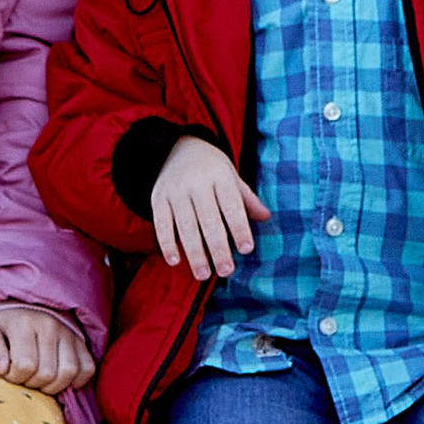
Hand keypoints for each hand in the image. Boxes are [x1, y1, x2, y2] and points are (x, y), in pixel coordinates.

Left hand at [0, 304, 95, 392]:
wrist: (28, 304)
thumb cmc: (6, 323)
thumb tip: (4, 368)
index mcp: (25, 323)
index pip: (25, 366)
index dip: (14, 377)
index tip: (9, 372)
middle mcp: (51, 326)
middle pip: (47, 374)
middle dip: (32, 383)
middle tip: (25, 377)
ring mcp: (69, 334)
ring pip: (69, 373)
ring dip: (53, 385)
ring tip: (41, 380)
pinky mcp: (82, 342)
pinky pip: (87, 369)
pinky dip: (75, 380)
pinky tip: (59, 377)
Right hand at [150, 134, 268, 280]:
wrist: (177, 148)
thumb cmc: (211, 169)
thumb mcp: (231, 177)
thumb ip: (246, 199)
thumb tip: (266, 217)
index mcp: (219, 176)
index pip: (231, 205)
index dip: (239, 227)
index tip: (246, 249)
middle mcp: (196, 183)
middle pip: (208, 219)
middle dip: (218, 247)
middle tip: (226, 270)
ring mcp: (175, 191)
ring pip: (185, 225)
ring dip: (195, 252)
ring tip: (204, 274)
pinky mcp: (158, 199)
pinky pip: (161, 224)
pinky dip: (166, 243)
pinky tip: (175, 261)